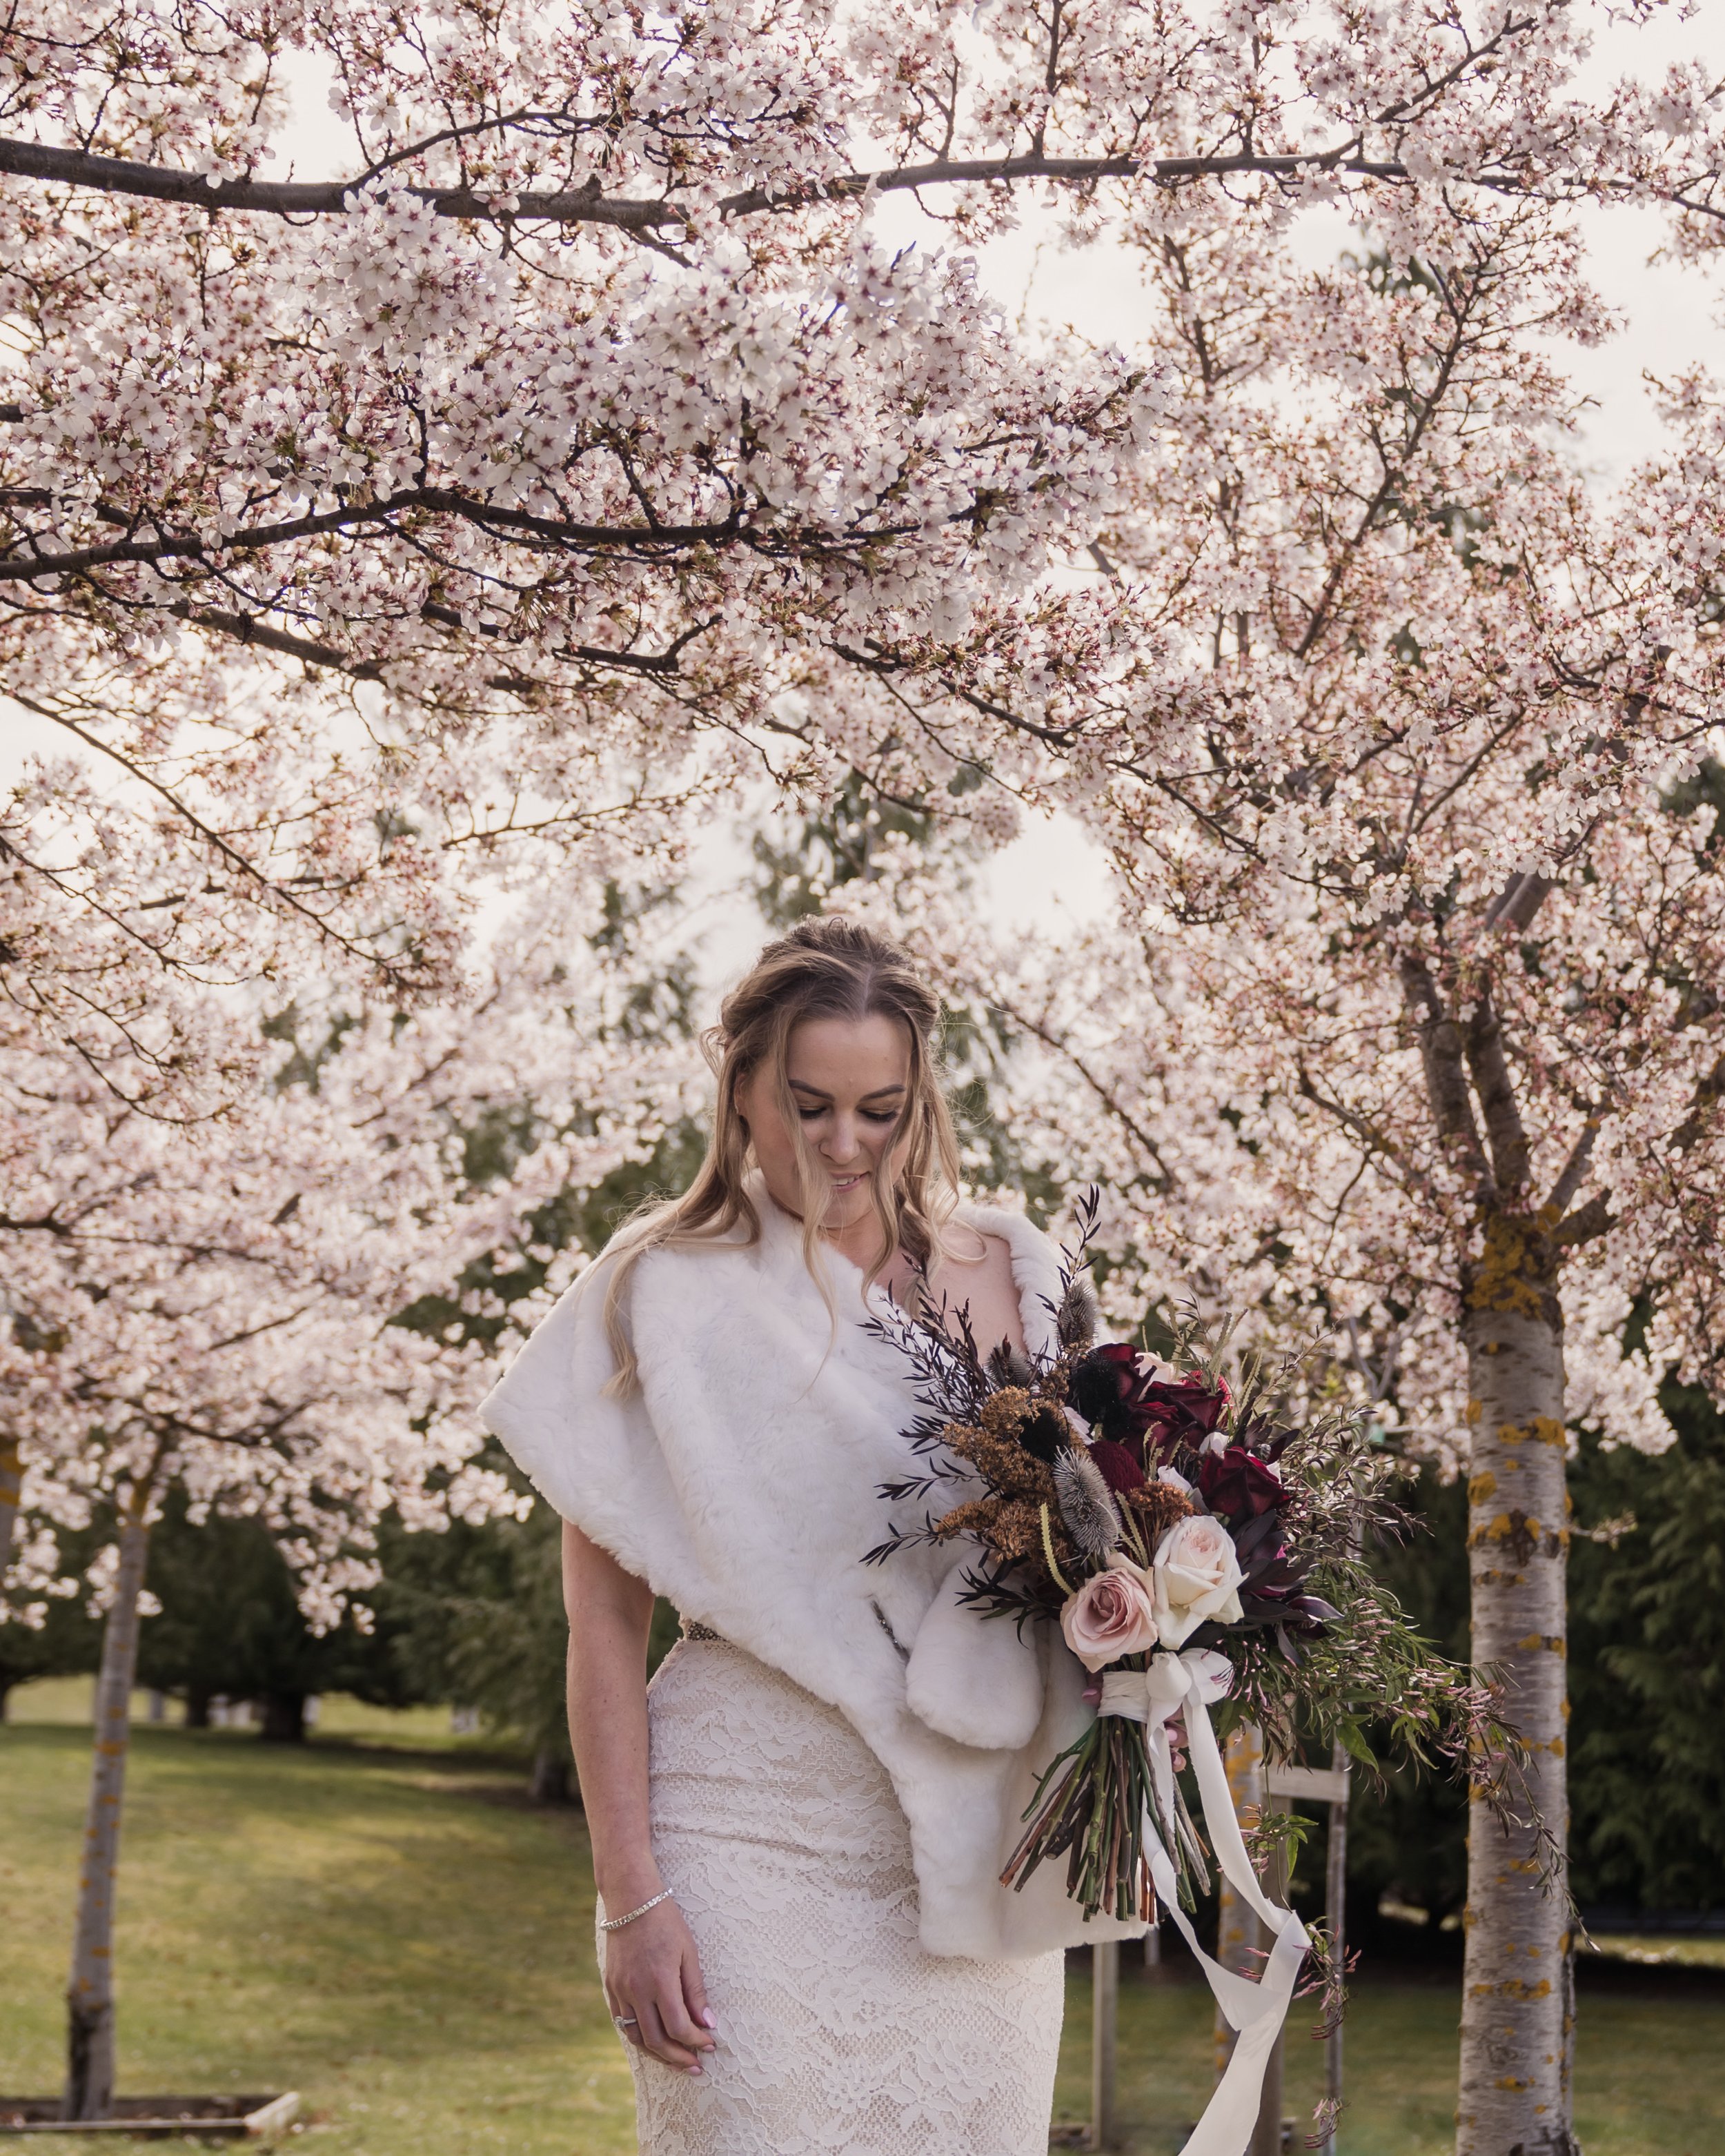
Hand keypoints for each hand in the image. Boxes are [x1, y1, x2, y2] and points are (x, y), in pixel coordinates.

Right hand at [604, 1898, 715, 2074]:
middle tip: (696, 2066)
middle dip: (679, 2057)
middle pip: (657, 2040)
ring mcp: (620, 1990)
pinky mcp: (610, 1987)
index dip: (695, 2041)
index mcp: (660, 1981)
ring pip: (637, 2037)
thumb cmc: (666, 1922)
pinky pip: (622, 2023)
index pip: (678, 2027)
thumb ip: (695, 1991)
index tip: (710, 2045)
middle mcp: (637, 1990)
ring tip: (676, 2061)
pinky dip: (639, 2037)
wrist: (631, 1900)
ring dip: (658, 2054)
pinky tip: (654, 2041)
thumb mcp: (688, 1952)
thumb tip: (707, 2023)